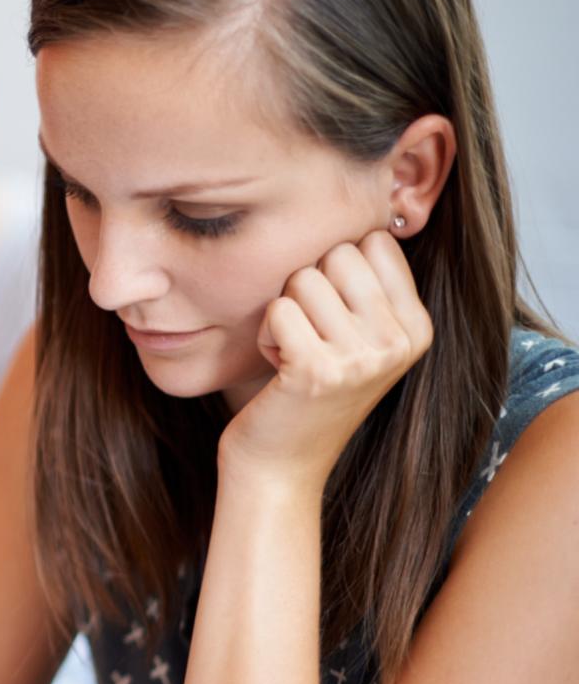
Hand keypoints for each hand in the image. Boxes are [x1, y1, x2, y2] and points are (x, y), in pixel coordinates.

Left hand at [220, 232, 431, 487]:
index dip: (335, 269)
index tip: (332, 318)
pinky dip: (265, 334)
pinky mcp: (317, 371)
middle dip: (307, 287)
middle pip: (338, 253)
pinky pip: (277, 309)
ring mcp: (363, 357)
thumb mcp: (356, 338)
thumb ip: (366, 284)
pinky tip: (278, 369)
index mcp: (417, 327)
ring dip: (283, 313)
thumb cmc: (306, 393)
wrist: (281, 468)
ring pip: (303, 277)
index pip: (374, 242)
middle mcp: (399, 341)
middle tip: (307, 338)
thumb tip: (368, 214)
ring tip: (294, 356)